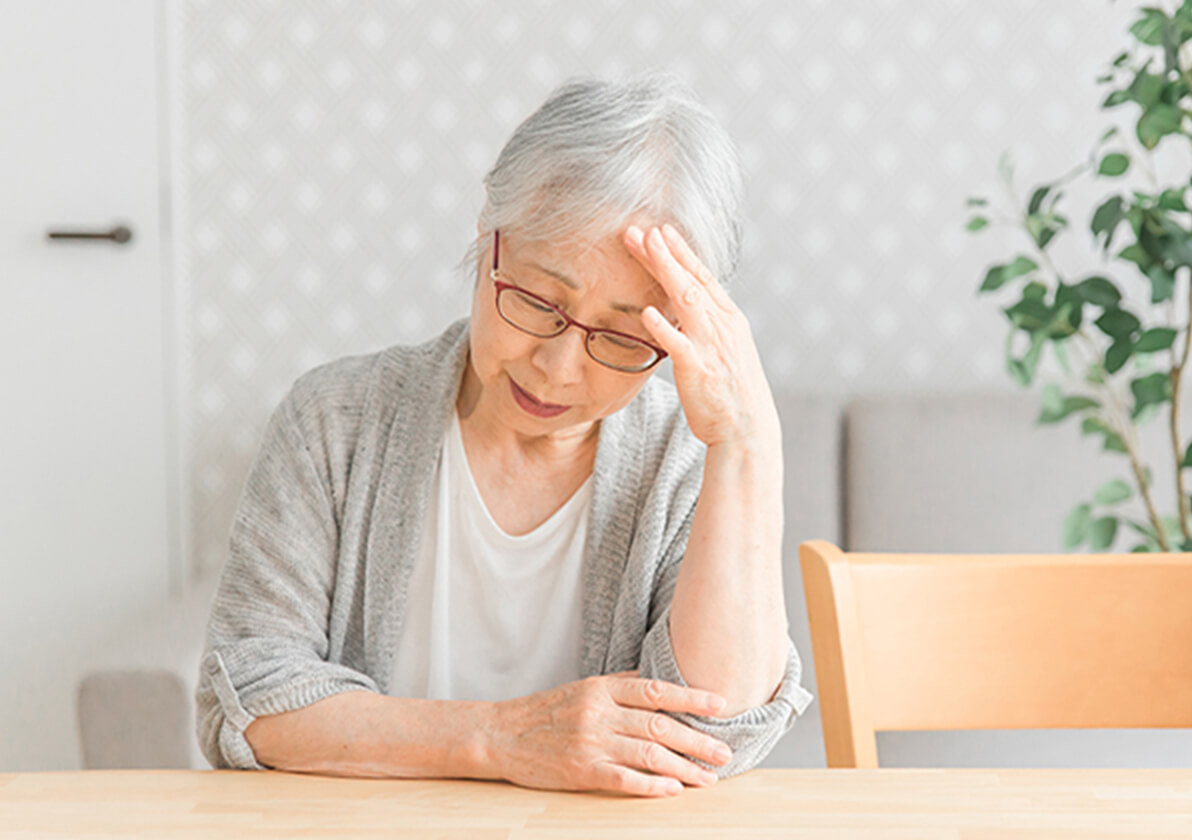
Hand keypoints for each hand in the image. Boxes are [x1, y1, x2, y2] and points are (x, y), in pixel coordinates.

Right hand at [486, 670, 732, 796]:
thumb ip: (620, 685)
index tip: (720, 705)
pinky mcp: (581, 771)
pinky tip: (673, 790)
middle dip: (697, 740)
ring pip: (648, 753)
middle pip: (659, 724)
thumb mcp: (583, 687)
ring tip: (708, 777)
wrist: (501, 735)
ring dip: (683, 768)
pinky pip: (623, 779)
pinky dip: (651, 785)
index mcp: (602, 688)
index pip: (655, 690)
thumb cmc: (546, 711)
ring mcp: (590, 742)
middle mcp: (599, 713)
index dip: (691, 698)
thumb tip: (659, 682)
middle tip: (725, 752)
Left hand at [625, 224, 780, 449]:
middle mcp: (722, 325)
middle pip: (690, 280)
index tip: (661, 231)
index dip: (681, 252)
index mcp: (729, 319)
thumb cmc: (732, 392)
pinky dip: (663, 327)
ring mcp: (711, 346)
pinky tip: (646, 312)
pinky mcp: (699, 370)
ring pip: (686, 300)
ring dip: (665, 271)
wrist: (748, 428)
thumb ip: (707, 326)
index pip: (703, 277)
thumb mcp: (725, 350)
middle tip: (641, 230)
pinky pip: (678, 345)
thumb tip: (684, 310)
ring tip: (645, 248)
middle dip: (666, 252)